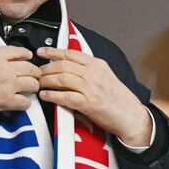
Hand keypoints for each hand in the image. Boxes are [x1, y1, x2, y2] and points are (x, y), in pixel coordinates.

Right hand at [0, 46, 40, 116]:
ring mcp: (8, 85)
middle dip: (34, 72)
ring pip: (33, 84)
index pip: (18, 51)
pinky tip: (20, 102)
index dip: (25, 54)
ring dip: (32, 87)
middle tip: (34, 76)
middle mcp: (5, 69)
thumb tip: (3, 62)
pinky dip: (25, 103)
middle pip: (30, 68)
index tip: (28, 56)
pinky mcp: (7, 101)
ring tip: (29, 89)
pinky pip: (26, 102)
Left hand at [37, 47, 151, 145]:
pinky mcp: (88, 103)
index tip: (41, 52)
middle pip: (62, 65)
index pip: (71, 53)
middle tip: (36, 73)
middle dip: (45, 68)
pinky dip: (52, 95)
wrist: (131, 116)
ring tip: (38, 84)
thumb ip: (90, 71)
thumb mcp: (107, 77)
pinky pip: (64, 96)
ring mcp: (91, 88)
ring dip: (45, 81)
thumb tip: (69, 68)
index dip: (53, 51)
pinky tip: (45, 96)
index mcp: (98, 65)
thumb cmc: (119, 99)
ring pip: (61, 78)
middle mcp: (94, 74)